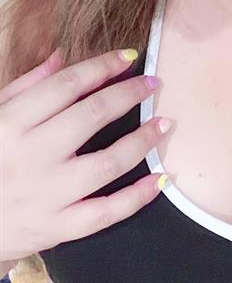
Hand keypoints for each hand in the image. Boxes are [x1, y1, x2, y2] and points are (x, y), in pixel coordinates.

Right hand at [0, 48, 171, 260]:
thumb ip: (27, 85)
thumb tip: (62, 55)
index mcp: (12, 123)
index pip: (66, 85)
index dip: (102, 66)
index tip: (128, 56)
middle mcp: (31, 156)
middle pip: (93, 116)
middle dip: (129, 94)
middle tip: (152, 83)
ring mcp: (46, 194)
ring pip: (107, 162)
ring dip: (142, 140)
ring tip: (164, 123)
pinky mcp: (57, 227)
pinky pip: (106, 212)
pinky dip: (137, 197)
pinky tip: (161, 179)